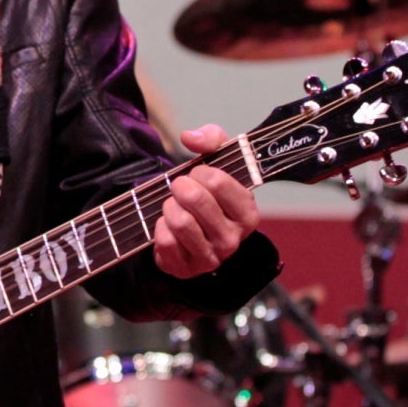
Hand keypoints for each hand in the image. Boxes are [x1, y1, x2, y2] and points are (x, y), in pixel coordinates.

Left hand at [152, 125, 260, 280]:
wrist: (192, 233)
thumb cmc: (209, 195)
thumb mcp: (217, 162)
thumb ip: (211, 140)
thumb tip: (190, 137)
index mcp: (248, 214)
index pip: (219, 182)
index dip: (201, 171)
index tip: (198, 173)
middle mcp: (233, 240)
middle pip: (196, 199)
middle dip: (180, 186)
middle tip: (179, 186)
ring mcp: (210, 258)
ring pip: (179, 221)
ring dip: (169, 206)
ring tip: (173, 205)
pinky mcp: (186, 268)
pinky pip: (165, 241)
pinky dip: (159, 227)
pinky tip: (167, 225)